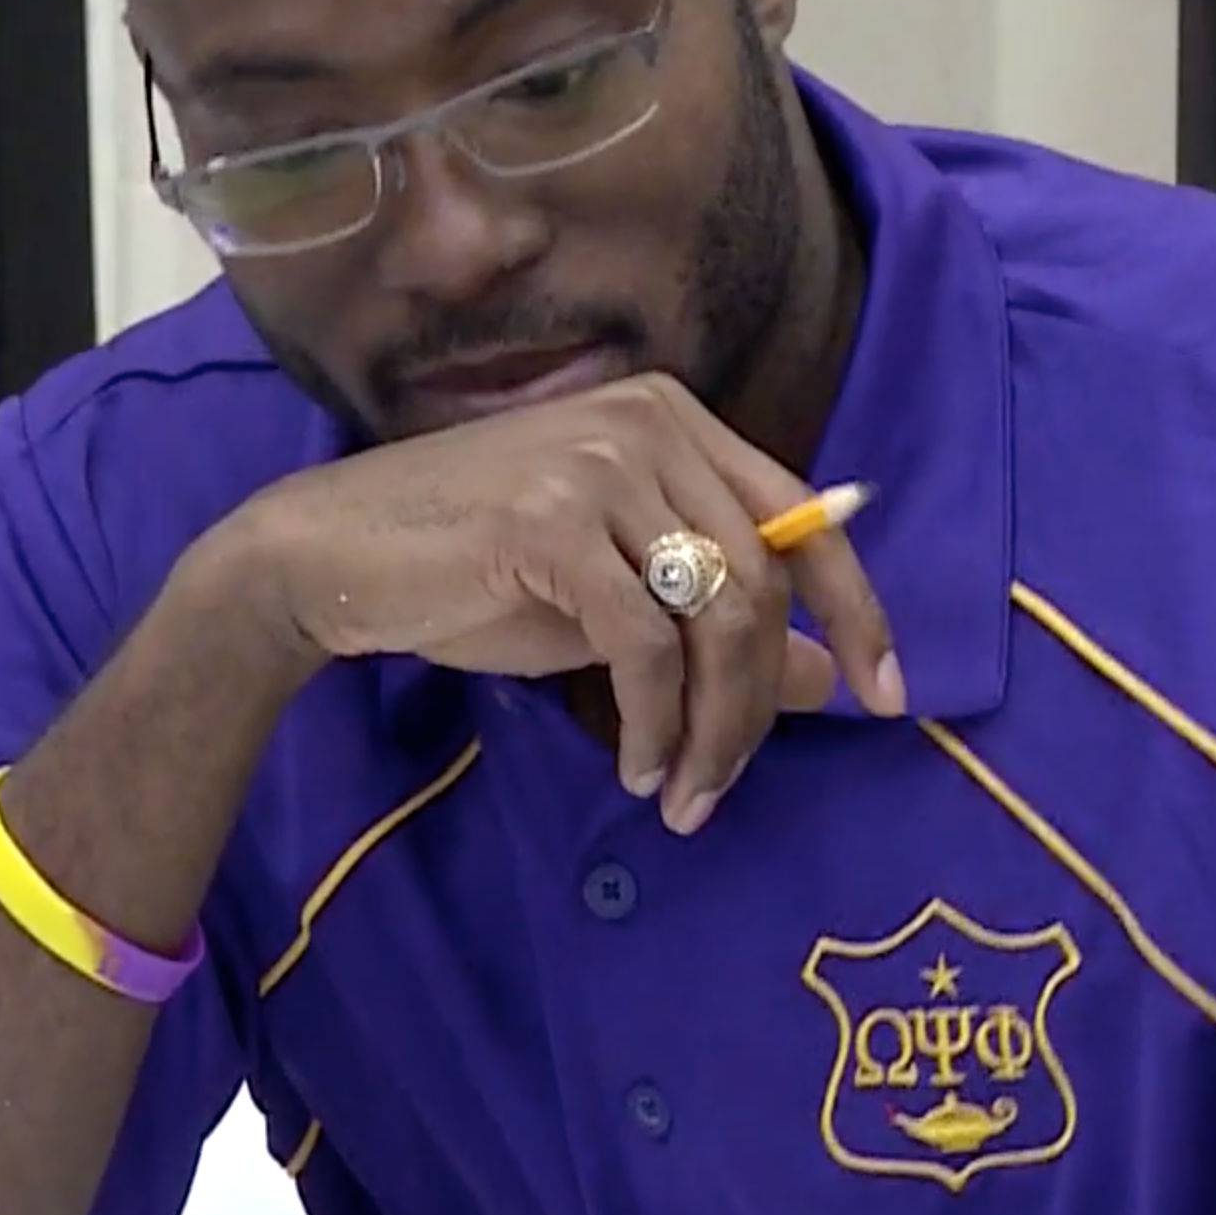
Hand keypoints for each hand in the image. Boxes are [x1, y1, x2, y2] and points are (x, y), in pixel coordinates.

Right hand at [223, 373, 902, 831]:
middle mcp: (648, 424)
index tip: (888, 695)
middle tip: (724, 787)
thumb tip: (821, 676)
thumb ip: (717, 624)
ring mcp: (597, 464)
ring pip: (714, 616)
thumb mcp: (617, 599)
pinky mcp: (549, 522)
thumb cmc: (473, 572)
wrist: (327, 555)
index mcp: (676, 421)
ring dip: (711, 728)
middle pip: (761, 581)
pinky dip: (654, 723)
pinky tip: (636, 767)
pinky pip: (644, 646)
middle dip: (759, 705)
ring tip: (682, 793)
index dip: (858, 611)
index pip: (802, 519)